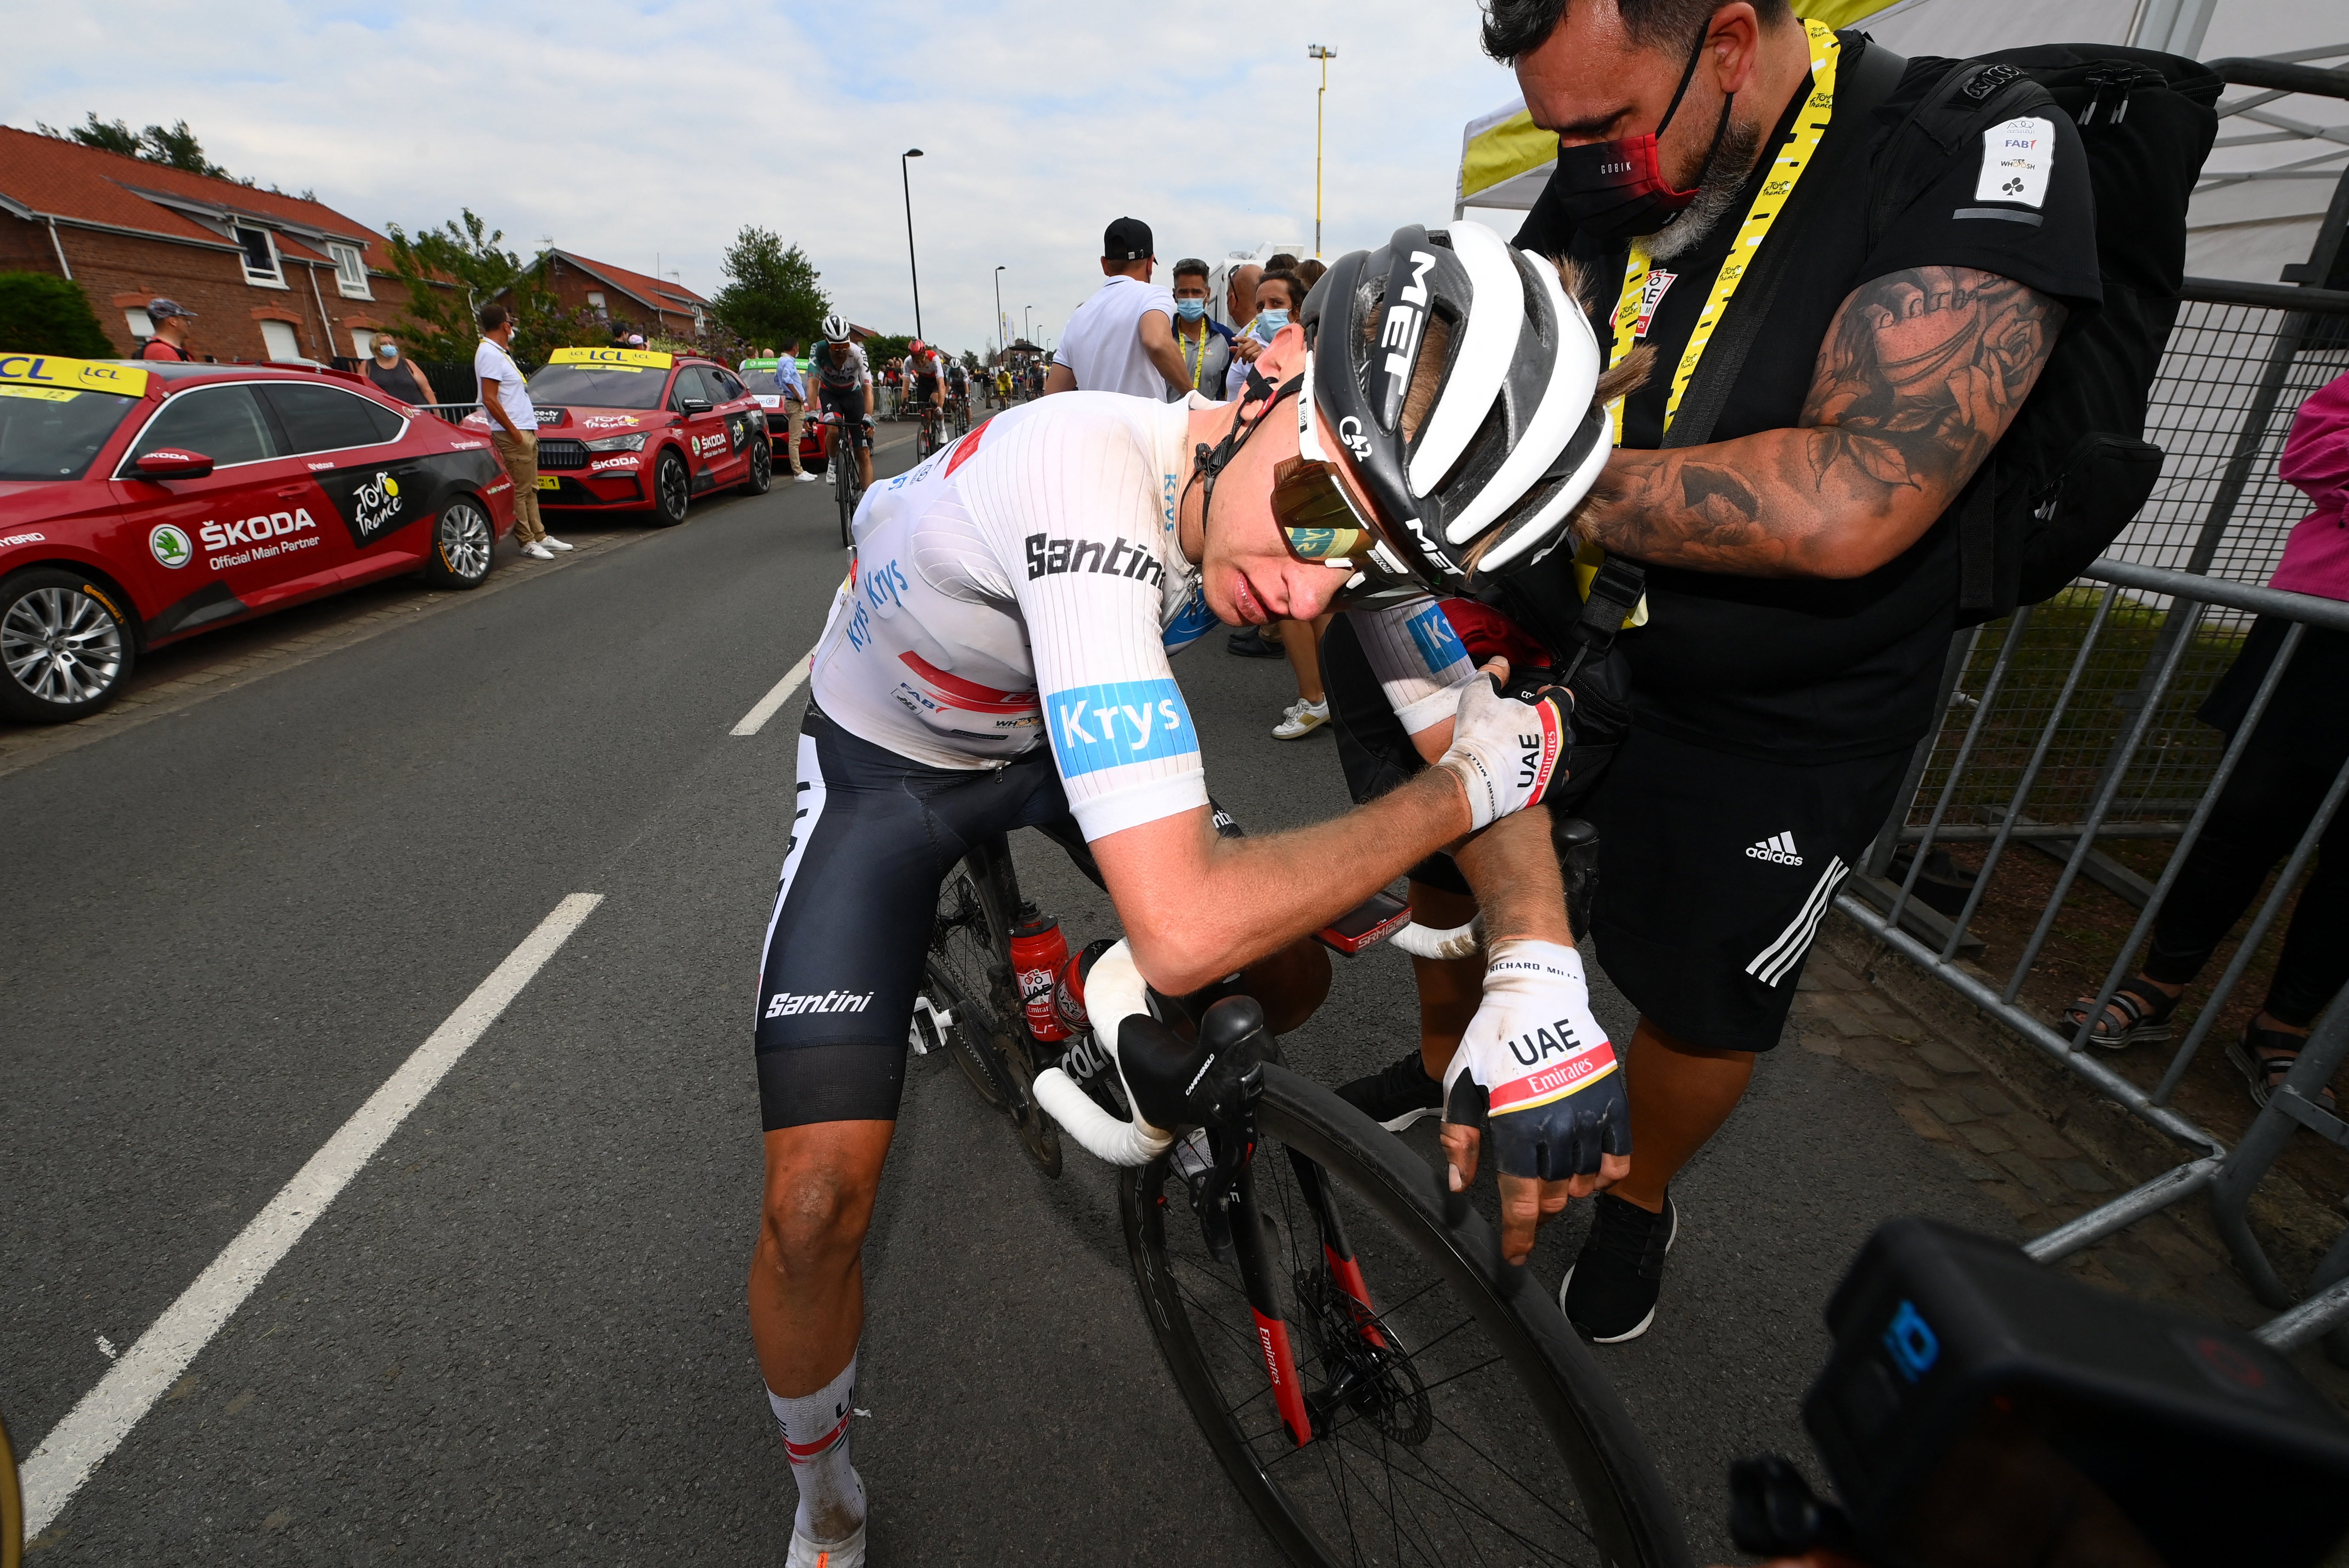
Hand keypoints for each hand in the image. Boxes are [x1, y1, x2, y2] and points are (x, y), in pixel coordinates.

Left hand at [1232, 336, 1263, 363]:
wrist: (1261, 358)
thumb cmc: (1252, 353)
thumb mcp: (1243, 352)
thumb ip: (1237, 350)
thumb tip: (1230, 348)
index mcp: (1248, 340)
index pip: (1242, 339)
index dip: (1237, 339)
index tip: (1232, 339)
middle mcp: (1253, 342)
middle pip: (1243, 347)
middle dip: (1238, 355)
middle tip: (1235, 361)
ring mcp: (1257, 347)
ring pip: (1247, 353)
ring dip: (1244, 359)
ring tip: (1244, 361)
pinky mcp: (1260, 352)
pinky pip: (1252, 356)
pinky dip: (1249, 360)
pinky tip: (1249, 361)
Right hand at [1436, 659, 1570, 832]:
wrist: (1476, 777)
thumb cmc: (1479, 734)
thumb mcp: (1479, 692)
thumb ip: (1493, 673)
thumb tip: (1500, 661)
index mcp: (1550, 714)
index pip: (1564, 696)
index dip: (1551, 692)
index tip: (1539, 694)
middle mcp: (1561, 739)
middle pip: (1563, 723)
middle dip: (1547, 719)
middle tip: (1525, 720)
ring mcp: (1557, 764)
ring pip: (1562, 749)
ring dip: (1548, 744)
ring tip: (1526, 744)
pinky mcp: (1550, 786)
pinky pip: (1559, 775)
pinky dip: (1549, 769)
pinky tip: (1534, 766)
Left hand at [1439, 940, 1629, 1265]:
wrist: (1537, 992)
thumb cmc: (1494, 1037)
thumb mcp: (1462, 1084)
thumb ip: (1461, 1138)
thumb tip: (1459, 1184)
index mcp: (1517, 1125)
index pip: (1522, 1199)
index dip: (1518, 1236)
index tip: (1514, 1257)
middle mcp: (1558, 1125)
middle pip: (1553, 1196)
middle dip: (1538, 1211)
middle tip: (1528, 1207)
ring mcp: (1589, 1114)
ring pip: (1584, 1182)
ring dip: (1566, 1193)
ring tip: (1553, 1185)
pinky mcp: (1612, 1102)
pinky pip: (1617, 1156)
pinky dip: (1604, 1174)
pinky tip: (1588, 1173)